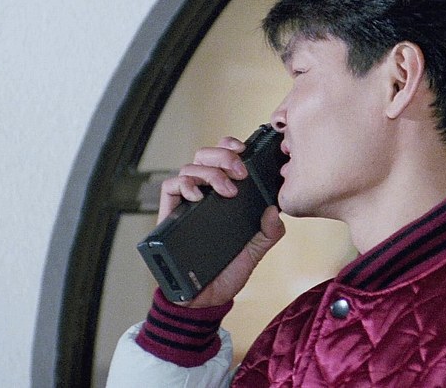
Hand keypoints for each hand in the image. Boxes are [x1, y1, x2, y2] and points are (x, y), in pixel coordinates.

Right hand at [157, 136, 285, 307]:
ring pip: (189, 167)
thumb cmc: (226, 273)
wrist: (205, 299)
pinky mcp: (169, 216)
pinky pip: (170, 187)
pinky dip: (184, 185)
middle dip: (224, 157)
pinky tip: (198, 196)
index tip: (244, 150)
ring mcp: (186, 204)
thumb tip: (275, 210)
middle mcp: (203, 195)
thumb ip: (269, 232)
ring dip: (210, 173)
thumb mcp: (255, 250)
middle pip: (205, 156)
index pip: (222, 158)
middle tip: (239, 173)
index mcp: (223, 196)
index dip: (230, 146)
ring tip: (226, 191)